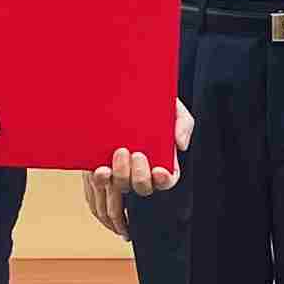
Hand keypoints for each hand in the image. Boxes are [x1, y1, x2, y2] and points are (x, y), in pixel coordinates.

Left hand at [82, 100, 192, 232]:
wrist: (129, 96)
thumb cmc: (153, 105)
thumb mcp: (174, 109)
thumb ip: (183, 124)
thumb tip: (180, 144)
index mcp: (162, 162)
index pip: (166, 181)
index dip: (163, 181)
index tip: (159, 171)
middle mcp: (140, 171)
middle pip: (143, 188)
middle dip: (140, 176)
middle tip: (137, 154)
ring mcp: (121, 170)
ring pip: (122, 186)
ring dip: (121, 175)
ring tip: (120, 152)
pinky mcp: (103, 166)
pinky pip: (101, 183)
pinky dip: (101, 180)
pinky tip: (102, 170)